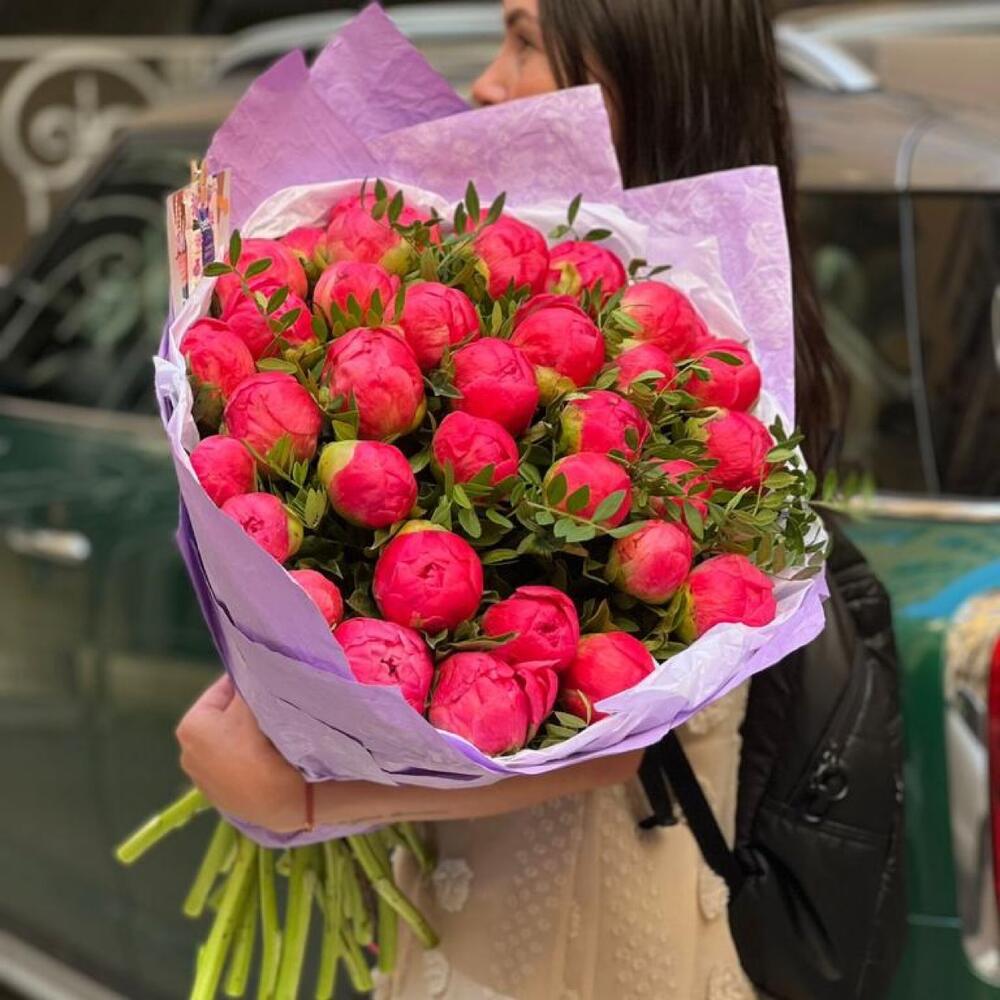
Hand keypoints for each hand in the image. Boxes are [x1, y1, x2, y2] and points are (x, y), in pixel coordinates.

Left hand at [176, 675, 305, 832]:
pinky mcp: (220, 798)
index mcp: (191, 726)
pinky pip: (236, 765)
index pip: (223, 689)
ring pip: (231, 742)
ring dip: (249, 735)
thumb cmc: (261, 744)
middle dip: (246, 711)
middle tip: (273, 708)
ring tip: (275, 733)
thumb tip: (252, 664)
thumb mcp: (254, 702)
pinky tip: (270, 758)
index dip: (248, 683)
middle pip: (225, 717)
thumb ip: (250, 680)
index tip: (269, 683)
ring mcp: (203, 779)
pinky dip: (250, 758)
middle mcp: (188, 753)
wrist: (277, 799)